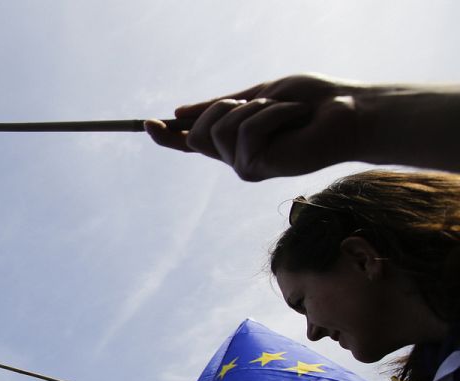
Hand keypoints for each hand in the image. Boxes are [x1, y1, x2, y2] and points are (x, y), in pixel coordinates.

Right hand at [145, 74, 364, 180]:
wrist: (349, 112)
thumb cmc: (312, 103)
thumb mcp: (258, 96)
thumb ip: (220, 106)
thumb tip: (181, 113)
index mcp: (235, 142)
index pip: (191, 142)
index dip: (168, 136)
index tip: (146, 123)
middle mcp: (235, 158)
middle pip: (197, 132)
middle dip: (223, 107)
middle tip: (262, 101)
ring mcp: (244, 166)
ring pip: (220, 129)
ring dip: (256, 107)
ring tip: (287, 111)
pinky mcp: (257, 168)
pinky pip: (246, 131)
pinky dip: (272, 113)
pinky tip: (295, 117)